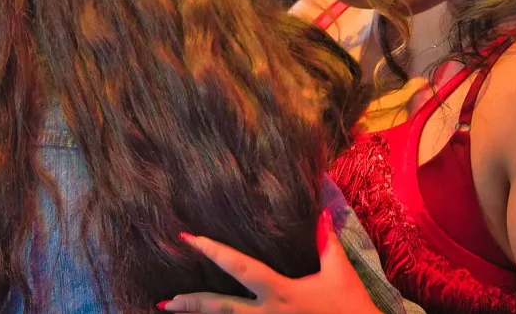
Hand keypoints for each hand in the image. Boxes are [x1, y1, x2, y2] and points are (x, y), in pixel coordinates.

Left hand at [161, 209, 381, 313]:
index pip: (240, 268)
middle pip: (221, 309)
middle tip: (165, 300)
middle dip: (192, 303)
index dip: (213, 251)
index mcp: (281, 292)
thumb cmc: (350, 307)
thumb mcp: (339, 272)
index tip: (188, 238)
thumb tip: (321, 211)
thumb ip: (326, 243)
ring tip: (173, 312)